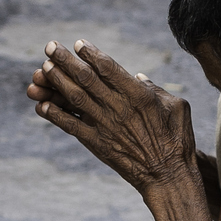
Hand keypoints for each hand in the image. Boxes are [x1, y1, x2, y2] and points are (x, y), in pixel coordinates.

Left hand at [27, 41, 197, 196]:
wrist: (168, 177)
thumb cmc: (178, 141)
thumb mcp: (177, 107)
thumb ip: (156, 90)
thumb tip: (138, 77)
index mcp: (139, 95)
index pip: (109, 68)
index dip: (91, 54)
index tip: (78, 44)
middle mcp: (119, 108)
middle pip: (86, 79)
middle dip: (65, 61)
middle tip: (50, 47)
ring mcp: (106, 126)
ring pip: (75, 99)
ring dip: (57, 82)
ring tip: (43, 69)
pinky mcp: (98, 144)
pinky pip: (72, 127)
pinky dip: (55, 116)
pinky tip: (42, 105)